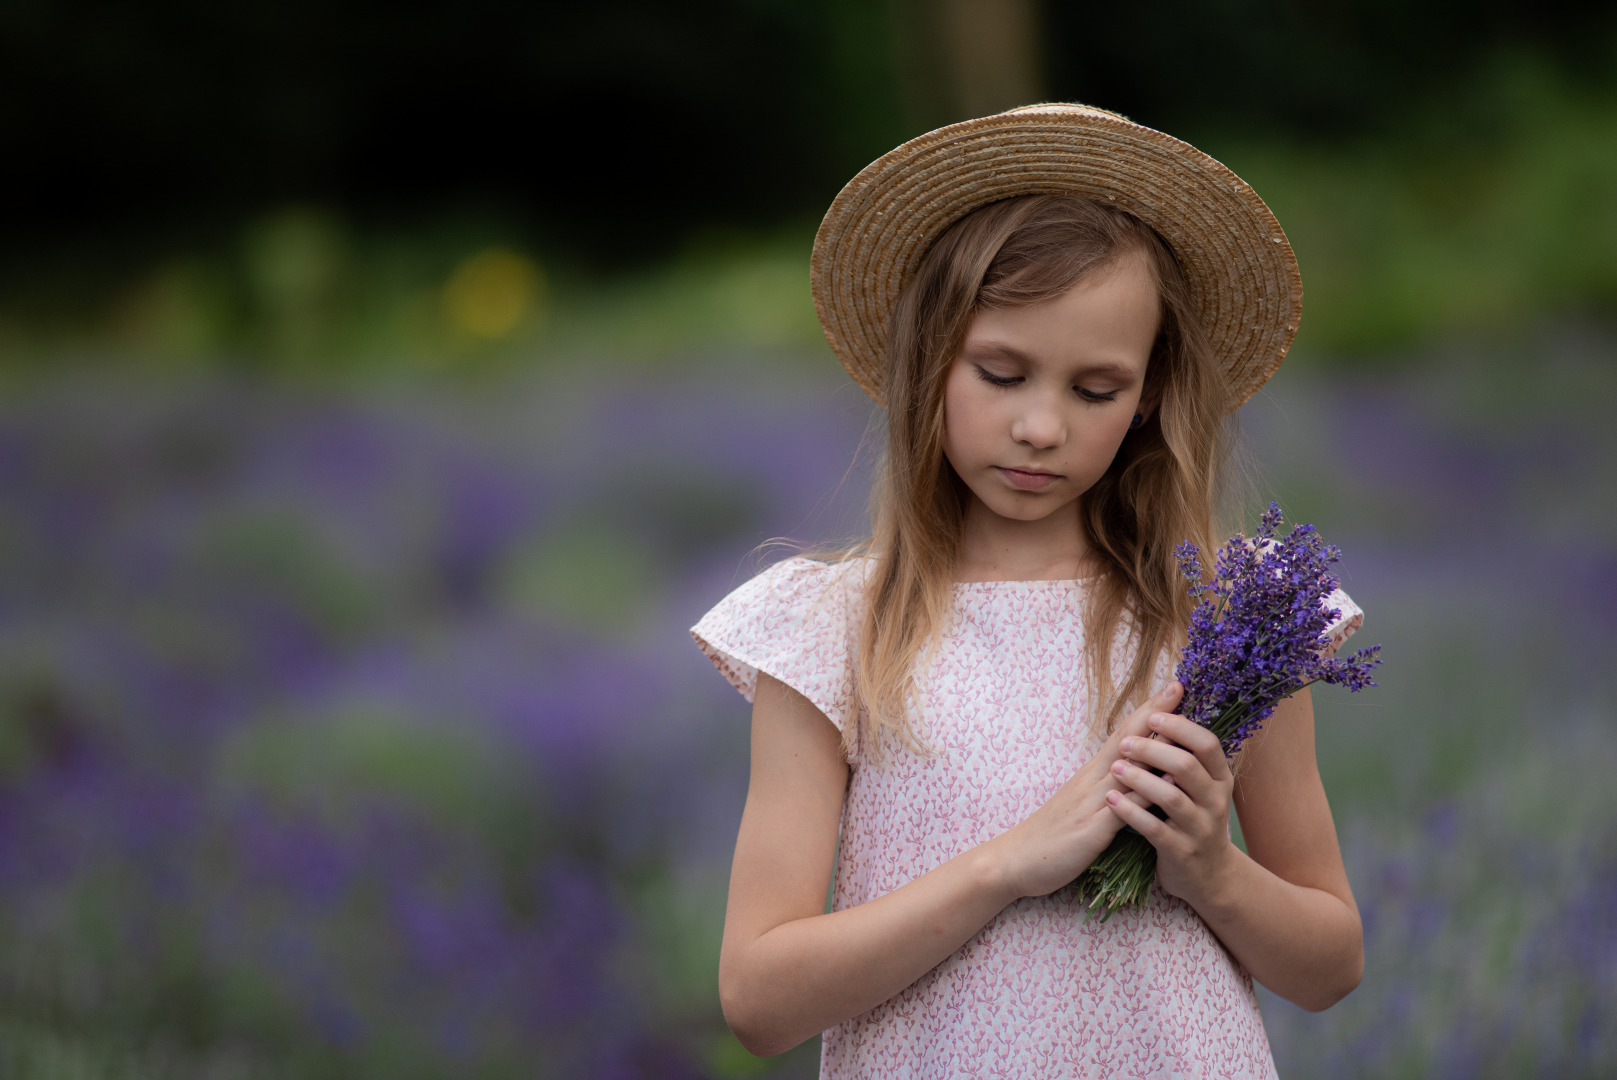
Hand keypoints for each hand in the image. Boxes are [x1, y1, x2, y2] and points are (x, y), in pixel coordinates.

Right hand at [990, 682, 1184, 897]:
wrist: (1014, 860)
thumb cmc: (1048, 834)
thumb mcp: (1079, 803)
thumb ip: (1105, 788)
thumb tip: (1131, 772)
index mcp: (1090, 774)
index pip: (1122, 734)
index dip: (1146, 711)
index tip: (1171, 688)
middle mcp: (1091, 781)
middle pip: (1126, 740)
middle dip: (1154, 714)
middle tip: (1178, 686)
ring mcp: (1091, 804)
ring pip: (1128, 768)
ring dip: (1155, 746)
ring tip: (1182, 727)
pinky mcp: (1091, 831)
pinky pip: (1121, 808)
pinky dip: (1143, 793)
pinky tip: (1165, 785)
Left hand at [1105, 712, 1236, 905]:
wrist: (1209, 876)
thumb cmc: (1195, 819)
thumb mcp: (1200, 787)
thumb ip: (1186, 754)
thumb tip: (1169, 705)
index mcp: (1220, 778)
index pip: (1207, 744)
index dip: (1181, 727)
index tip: (1154, 715)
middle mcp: (1215, 801)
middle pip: (1187, 765)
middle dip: (1153, 749)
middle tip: (1125, 744)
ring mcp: (1200, 828)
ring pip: (1171, 797)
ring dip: (1139, 779)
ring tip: (1115, 768)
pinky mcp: (1181, 852)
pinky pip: (1155, 829)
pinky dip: (1131, 813)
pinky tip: (1112, 800)